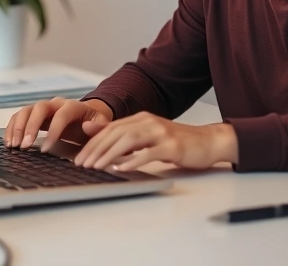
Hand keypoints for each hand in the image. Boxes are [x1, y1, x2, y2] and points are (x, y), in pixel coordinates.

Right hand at [4, 97, 112, 150]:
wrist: (87, 115)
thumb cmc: (93, 123)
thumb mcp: (102, 124)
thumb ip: (99, 127)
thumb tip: (87, 127)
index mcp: (74, 106)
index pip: (61, 115)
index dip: (53, 131)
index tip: (46, 149)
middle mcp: (56, 103)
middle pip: (39, 108)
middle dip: (30, 127)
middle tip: (24, 146)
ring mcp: (44, 107)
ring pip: (26, 111)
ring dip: (17, 127)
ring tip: (13, 146)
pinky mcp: (34, 114)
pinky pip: (19, 116)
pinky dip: (12, 128)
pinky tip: (9, 143)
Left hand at [72, 112, 237, 171]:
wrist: (208, 142)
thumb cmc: (178, 142)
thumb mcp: (148, 137)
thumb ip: (124, 135)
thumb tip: (95, 133)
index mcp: (141, 119)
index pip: (110, 129)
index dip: (92, 143)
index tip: (79, 157)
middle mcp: (149, 122)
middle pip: (116, 133)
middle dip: (96, 149)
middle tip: (82, 164)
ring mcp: (161, 133)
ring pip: (129, 140)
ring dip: (109, 154)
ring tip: (96, 166)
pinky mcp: (172, 146)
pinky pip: (149, 153)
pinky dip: (133, 160)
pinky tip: (121, 168)